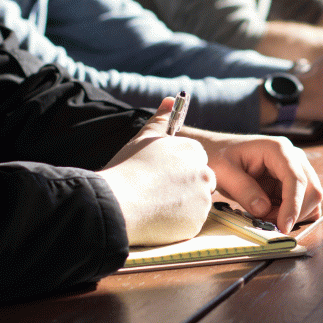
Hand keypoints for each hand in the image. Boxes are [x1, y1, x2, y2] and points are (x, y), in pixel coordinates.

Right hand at [99, 98, 216, 245]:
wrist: (118, 203)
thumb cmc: (128, 168)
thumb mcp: (144, 138)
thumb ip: (161, 119)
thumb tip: (170, 99)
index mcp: (194, 151)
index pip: (196, 160)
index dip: (178, 169)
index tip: (162, 175)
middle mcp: (204, 173)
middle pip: (201, 181)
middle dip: (185, 187)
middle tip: (158, 192)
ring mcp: (203, 199)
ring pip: (197, 203)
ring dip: (182, 205)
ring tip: (155, 204)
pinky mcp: (197, 222)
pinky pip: (191, 223)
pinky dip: (178, 223)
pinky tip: (158, 218)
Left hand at [183, 132, 322, 233]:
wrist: (218, 152)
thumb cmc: (219, 157)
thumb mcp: (223, 172)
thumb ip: (243, 189)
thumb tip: (264, 209)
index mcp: (278, 149)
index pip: (296, 179)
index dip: (293, 205)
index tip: (283, 226)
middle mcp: (294, 157)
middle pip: (311, 189)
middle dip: (293, 212)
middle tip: (267, 223)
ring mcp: (297, 169)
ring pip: (311, 198)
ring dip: (293, 215)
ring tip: (265, 216)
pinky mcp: (294, 182)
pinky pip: (305, 202)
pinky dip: (294, 214)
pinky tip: (273, 214)